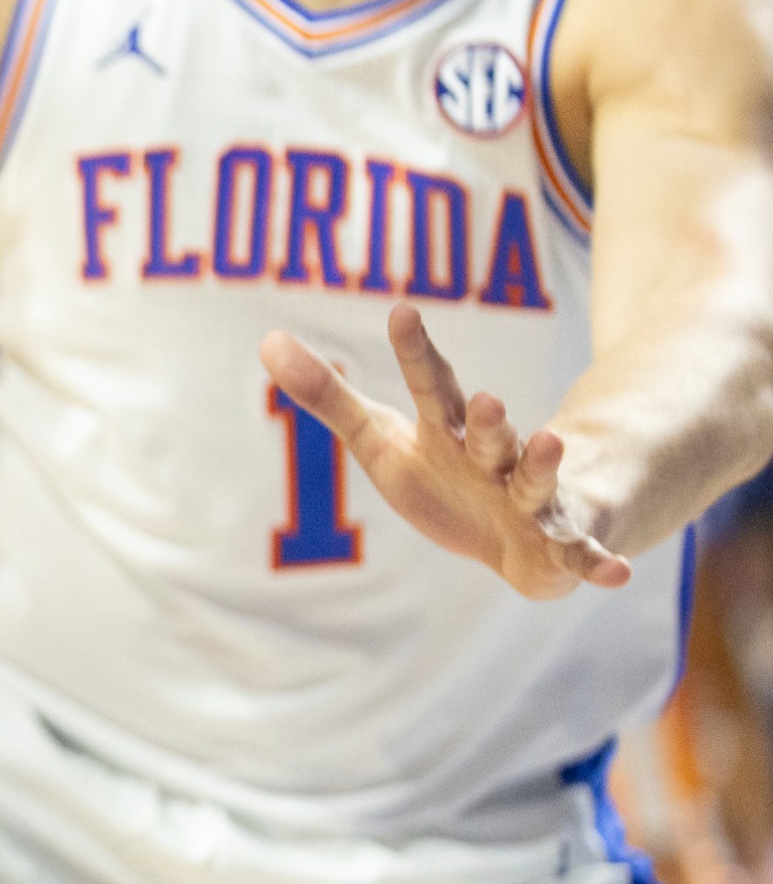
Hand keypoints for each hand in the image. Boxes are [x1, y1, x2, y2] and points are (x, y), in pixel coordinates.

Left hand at [262, 305, 631, 599]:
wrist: (511, 534)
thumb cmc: (440, 475)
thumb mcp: (379, 440)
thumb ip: (328, 396)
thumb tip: (266, 340)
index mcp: (450, 429)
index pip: (431, 386)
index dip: (415, 353)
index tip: (401, 311)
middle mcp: (495, 457)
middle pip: (488, 434)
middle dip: (488, 418)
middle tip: (485, 398)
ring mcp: (531, 499)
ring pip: (537, 481)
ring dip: (544, 465)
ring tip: (552, 442)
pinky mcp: (558, 545)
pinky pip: (580, 553)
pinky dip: (598, 562)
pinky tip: (616, 572)